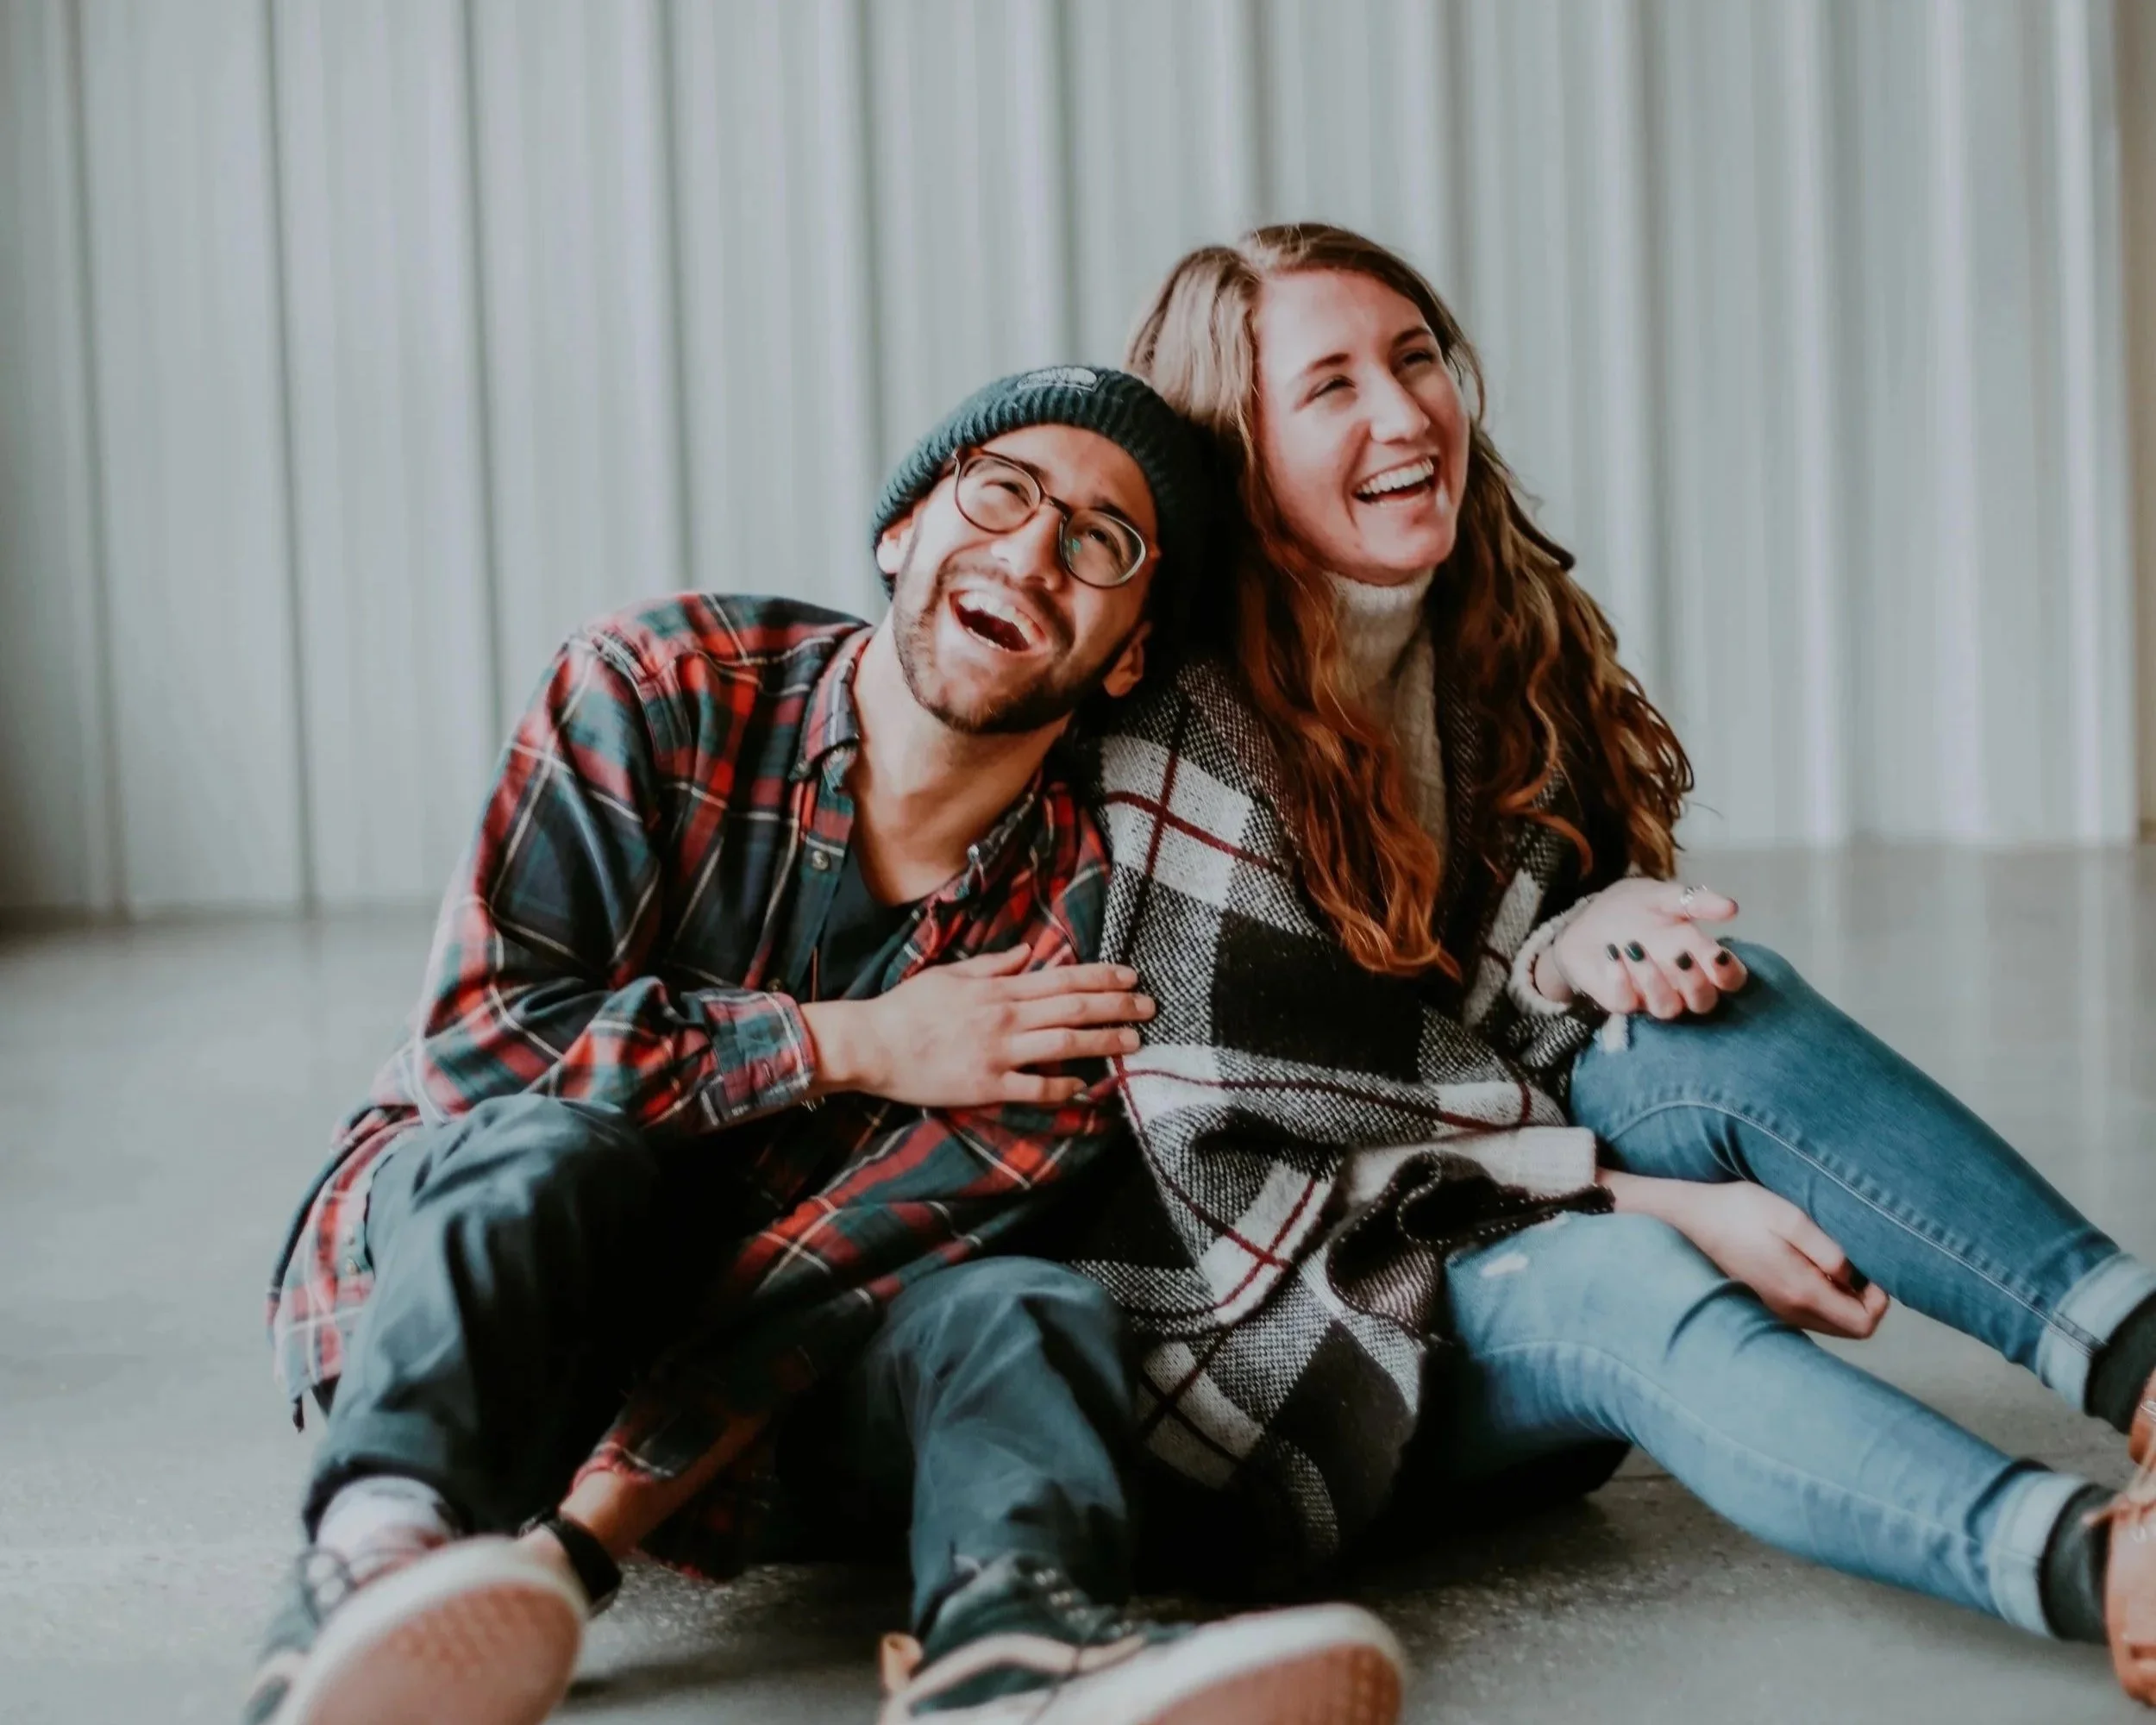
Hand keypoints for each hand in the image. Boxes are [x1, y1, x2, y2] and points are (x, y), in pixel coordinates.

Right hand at [800, 945, 1153, 1108]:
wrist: (872, 1044)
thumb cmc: (907, 1008)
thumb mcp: (951, 974)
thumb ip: (994, 965)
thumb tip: (1029, 952)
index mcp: (998, 989)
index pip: (1062, 978)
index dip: (1102, 978)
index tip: (1131, 977)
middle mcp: (1005, 1018)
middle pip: (1074, 1008)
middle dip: (1117, 1006)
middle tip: (1150, 1007)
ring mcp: (998, 1053)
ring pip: (1064, 1044)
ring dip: (1103, 1042)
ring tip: (1134, 1043)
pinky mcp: (986, 1086)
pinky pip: (1034, 1087)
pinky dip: (1062, 1087)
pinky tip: (1084, 1086)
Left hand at [1548, 879, 1748, 1017]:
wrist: (1587, 918)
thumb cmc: (1635, 909)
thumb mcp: (1663, 897)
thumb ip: (1695, 902)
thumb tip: (1732, 908)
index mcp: (1700, 960)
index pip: (1730, 980)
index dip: (1730, 974)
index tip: (1718, 956)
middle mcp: (1681, 985)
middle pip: (1704, 1002)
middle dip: (1695, 982)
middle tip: (1679, 954)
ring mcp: (1651, 997)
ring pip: (1667, 1008)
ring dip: (1654, 981)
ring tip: (1634, 948)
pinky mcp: (1621, 1000)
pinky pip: (1626, 1004)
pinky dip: (1620, 982)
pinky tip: (1612, 956)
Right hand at [1609, 1172, 1888, 1338]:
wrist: (1687, 1218)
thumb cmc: (1737, 1210)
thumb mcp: (1787, 1217)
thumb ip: (1826, 1249)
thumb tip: (1857, 1275)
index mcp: (1800, 1291)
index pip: (1865, 1323)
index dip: (1881, 1299)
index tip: (1872, 1268)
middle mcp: (1790, 1311)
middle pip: (1853, 1328)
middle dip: (1866, 1300)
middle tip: (1857, 1262)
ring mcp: (1777, 1310)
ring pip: (1833, 1322)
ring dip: (1845, 1297)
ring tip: (1832, 1258)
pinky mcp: (1768, 1303)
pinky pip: (1812, 1313)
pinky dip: (1824, 1295)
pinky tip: (1810, 1263)